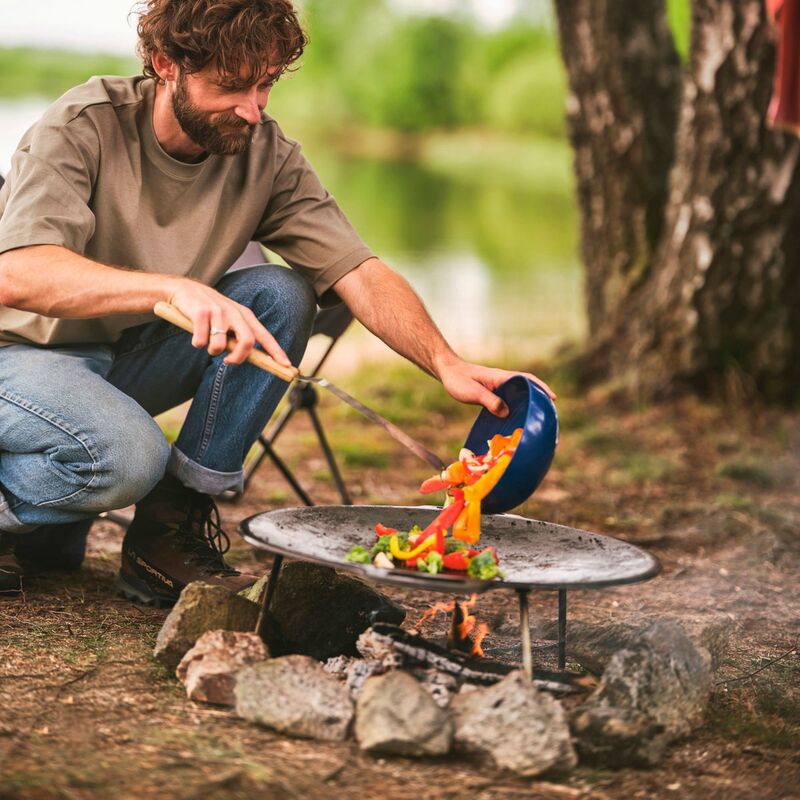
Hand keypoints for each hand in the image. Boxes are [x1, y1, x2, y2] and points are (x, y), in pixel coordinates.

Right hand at [165, 278, 291, 366]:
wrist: (184, 290)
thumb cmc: (209, 311)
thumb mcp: (229, 320)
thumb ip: (240, 336)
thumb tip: (251, 359)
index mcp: (244, 316)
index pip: (264, 336)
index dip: (276, 352)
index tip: (287, 365)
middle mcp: (234, 313)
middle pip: (247, 342)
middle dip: (238, 358)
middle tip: (228, 361)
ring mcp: (218, 312)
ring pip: (219, 346)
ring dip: (212, 351)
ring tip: (206, 341)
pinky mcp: (201, 313)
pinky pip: (201, 341)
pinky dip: (197, 343)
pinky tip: (194, 333)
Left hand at [436, 357, 555, 417]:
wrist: (447, 372)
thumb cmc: (459, 380)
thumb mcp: (473, 392)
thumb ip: (490, 401)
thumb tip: (506, 413)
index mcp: (501, 377)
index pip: (526, 380)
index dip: (540, 388)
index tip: (552, 398)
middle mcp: (503, 381)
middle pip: (527, 387)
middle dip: (539, 397)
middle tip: (550, 412)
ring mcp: (498, 387)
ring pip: (518, 394)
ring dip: (528, 403)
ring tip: (537, 418)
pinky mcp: (493, 393)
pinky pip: (508, 400)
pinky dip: (516, 407)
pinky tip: (516, 419)